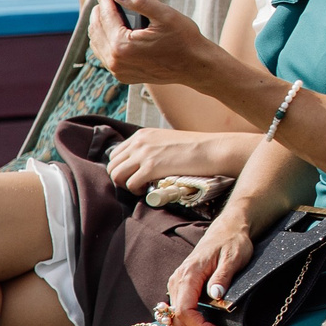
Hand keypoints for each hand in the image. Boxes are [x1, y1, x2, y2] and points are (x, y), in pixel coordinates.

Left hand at [89, 0, 218, 87]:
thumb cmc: (185, 40)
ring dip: (99, 26)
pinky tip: (113, 32)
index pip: (105, 16)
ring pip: (96, 43)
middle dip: (98, 11)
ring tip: (106, 12)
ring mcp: (118, 70)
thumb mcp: (164, 14)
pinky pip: (104, 55)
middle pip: (96, 29)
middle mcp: (116, 61)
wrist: (196, 66)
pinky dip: (104, 41)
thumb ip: (137, 0)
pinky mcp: (123, 75)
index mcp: (122, 45)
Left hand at [105, 127, 248, 192]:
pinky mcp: (151, 167)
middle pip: (113, 165)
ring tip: (142, 188)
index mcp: (143, 134)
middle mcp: (139, 142)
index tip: (135, 176)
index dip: (122, 168)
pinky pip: (130, 183)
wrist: (213, 149)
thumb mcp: (168, 141)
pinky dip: (136, 191)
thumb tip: (144, 165)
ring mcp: (144, 153)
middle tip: (137, 185)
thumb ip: (153, 148)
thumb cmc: (197, 148)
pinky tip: (148, 190)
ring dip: (126, 185)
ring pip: (116, 175)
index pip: (116, 154)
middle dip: (121, 178)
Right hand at [163, 213, 256, 325]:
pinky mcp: (181, 286)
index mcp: (189, 274)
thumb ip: (223, 276)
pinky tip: (206, 324)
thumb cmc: (233, 242)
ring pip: (175, 316)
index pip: (184, 311)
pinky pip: (179, 309)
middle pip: (177, 318)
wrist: (227, 230)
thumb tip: (216, 296)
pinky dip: (191, 320)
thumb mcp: (234, 258)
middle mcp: (177, 280)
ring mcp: (177, 284)